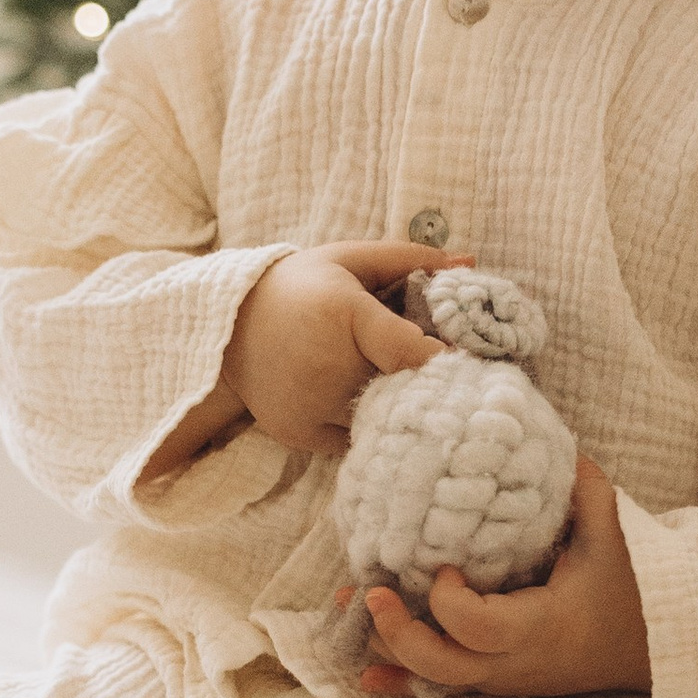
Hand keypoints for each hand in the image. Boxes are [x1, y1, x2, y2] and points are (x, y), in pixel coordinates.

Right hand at [222, 240, 457, 458]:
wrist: (227, 323)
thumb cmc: (299, 285)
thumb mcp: (349, 258)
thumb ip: (409, 257)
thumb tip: (469, 260)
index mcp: (343, 315)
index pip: (412, 353)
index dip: (445, 360)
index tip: (465, 361)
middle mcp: (326, 367)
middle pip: (401, 392)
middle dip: (426, 385)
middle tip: (444, 377)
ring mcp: (310, 405)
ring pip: (380, 421)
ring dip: (397, 409)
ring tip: (403, 390)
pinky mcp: (298, 432)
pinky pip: (353, 440)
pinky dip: (366, 426)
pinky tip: (366, 405)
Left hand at [363, 455, 652, 697]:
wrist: (660, 649)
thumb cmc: (637, 588)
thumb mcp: (616, 534)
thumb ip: (583, 488)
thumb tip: (547, 435)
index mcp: (542, 626)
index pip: (478, 627)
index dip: (449, 602)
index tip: (443, 568)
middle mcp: (517, 663)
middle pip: (441, 665)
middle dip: (398, 632)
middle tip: (369, 592)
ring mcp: (506, 678)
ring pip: (434, 680)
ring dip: (389, 649)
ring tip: (350, 610)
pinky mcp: (500, 682)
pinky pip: (444, 688)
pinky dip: (403, 680)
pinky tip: (364, 675)